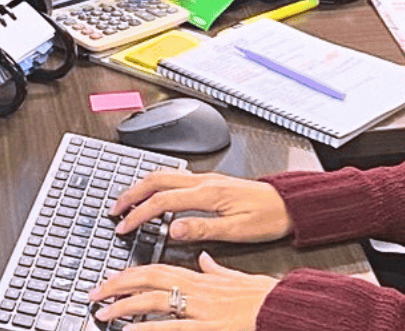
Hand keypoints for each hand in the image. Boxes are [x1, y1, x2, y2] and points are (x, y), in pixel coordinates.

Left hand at [91, 252, 277, 330]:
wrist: (285, 306)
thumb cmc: (265, 296)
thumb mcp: (239, 277)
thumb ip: (216, 269)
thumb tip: (203, 258)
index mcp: (202, 277)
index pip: (158, 270)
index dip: (131, 274)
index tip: (111, 281)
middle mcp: (197, 290)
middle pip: (148, 281)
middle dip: (117, 286)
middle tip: (94, 294)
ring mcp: (201, 309)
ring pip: (155, 302)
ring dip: (124, 307)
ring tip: (103, 314)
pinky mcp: (209, 326)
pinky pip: (172, 327)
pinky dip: (149, 328)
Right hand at [110, 170, 291, 242]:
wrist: (290, 204)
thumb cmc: (268, 218)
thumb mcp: (236, 230)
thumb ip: (202, 229)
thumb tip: (173, 229)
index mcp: (209, 193)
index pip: (162, 201)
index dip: (139, 214)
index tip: (124, 226)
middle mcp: (205, 181)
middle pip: (157, 180)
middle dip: (131, 194)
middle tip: (114, 209)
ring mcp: (208, 179)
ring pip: (165, 174)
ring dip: (142, 186)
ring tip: (127, 201)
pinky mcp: (212, 182)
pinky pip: (176, 177)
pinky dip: (157, 184)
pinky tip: (154, 194)